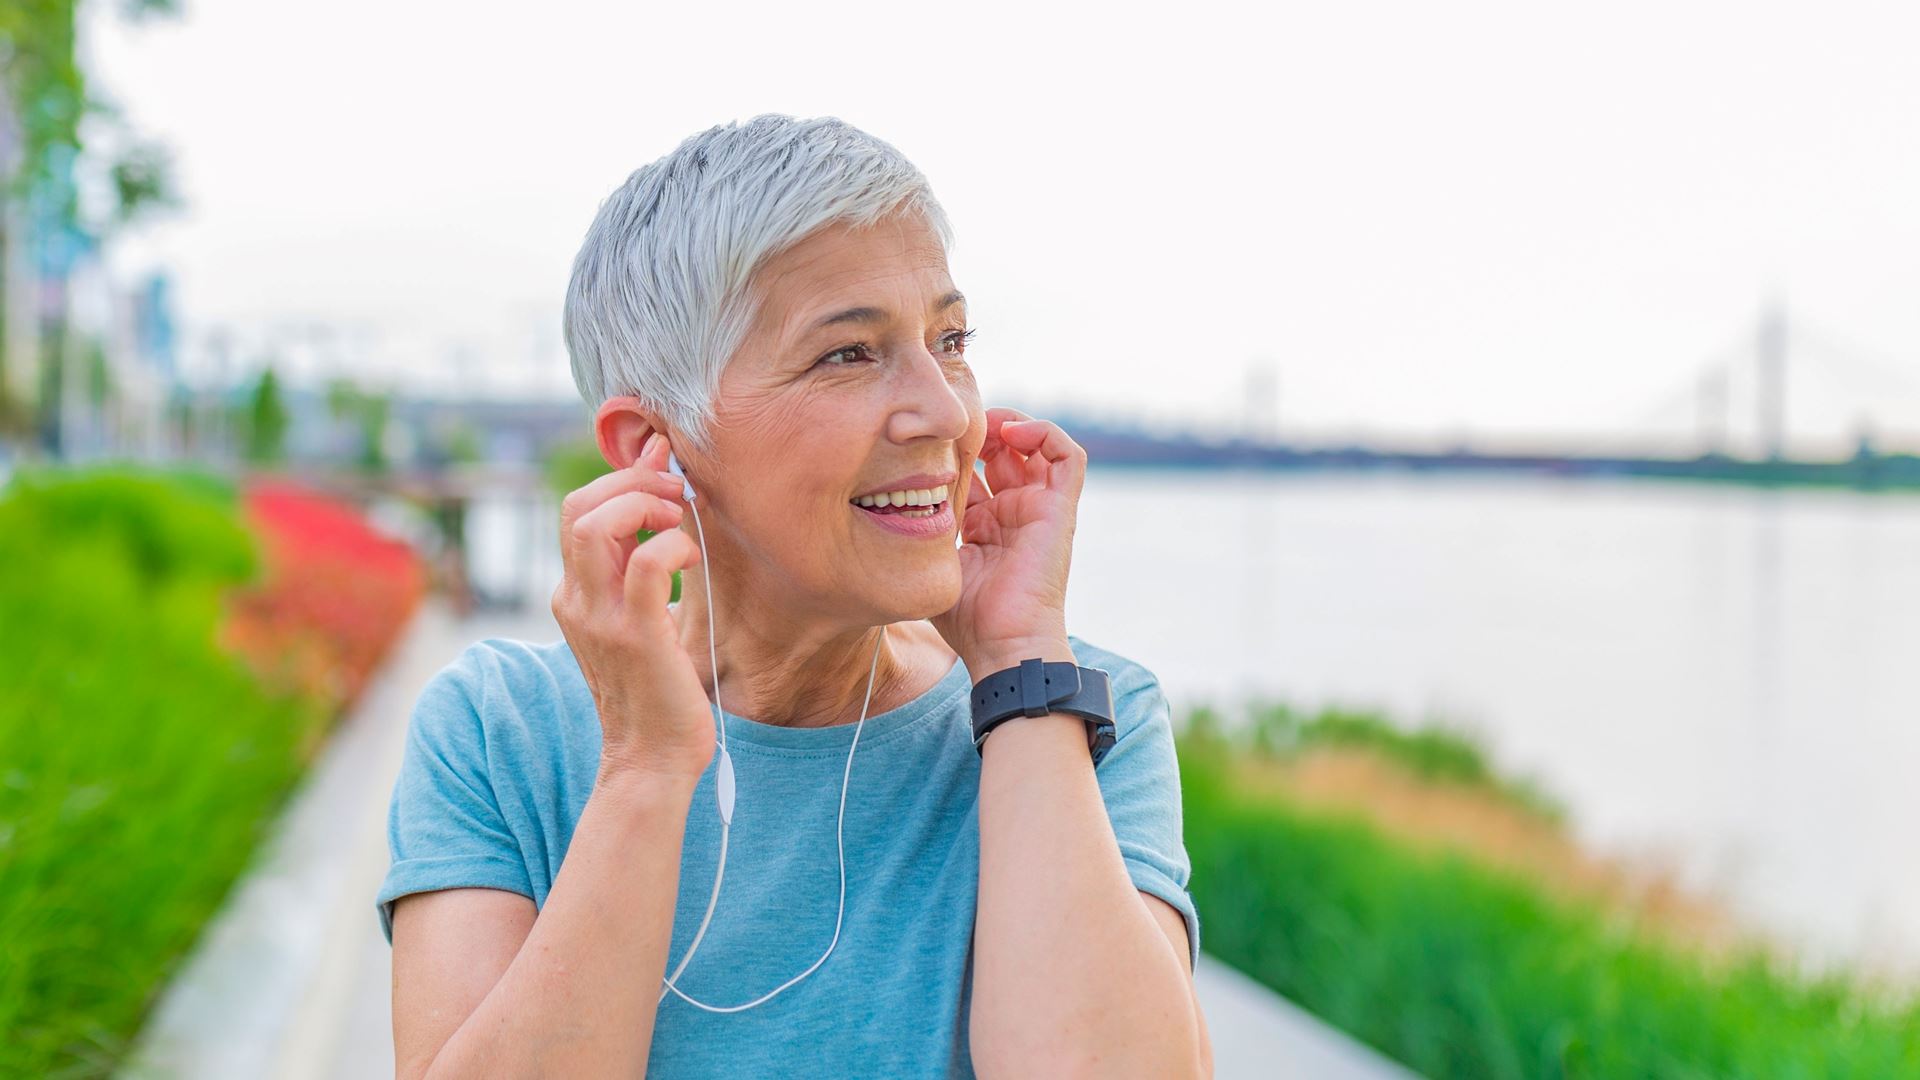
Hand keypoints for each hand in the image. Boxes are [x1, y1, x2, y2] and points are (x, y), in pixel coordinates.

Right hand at [551, 433, 715, 785]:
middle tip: (676, 492)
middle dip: (633, 482)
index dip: (621, 475)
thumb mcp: (638, 619)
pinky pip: (650, 564)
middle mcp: (575, 600)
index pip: (577, 509)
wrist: (651, 759)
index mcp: (574, 593)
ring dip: (646, 505)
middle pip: (578, 505)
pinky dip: (675, 546)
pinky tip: (693, 559)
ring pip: (598, 524)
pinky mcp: (637, 635)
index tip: (662, 461)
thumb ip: (639, 568)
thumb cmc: (657, 688)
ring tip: (679, 518)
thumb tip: (664, 506)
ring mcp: (601, 618)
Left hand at [930, 407, 1086, 678]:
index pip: (974, 469)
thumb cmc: (966, 620)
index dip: (954, 448)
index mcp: (983, 524)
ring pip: (1037, 445)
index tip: (925, 438)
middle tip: (954, 424)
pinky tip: (1012, 433)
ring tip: (986, 422)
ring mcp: (1039, 509)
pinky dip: (1044, 434)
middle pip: (1004, 450)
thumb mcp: (932, 562)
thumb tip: (889, 500)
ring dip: (1013, 423)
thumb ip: (921, 530)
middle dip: (980, 429)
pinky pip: (1067, 457)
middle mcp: (1013, 511)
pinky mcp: (1061, 510)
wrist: (1003, 647)